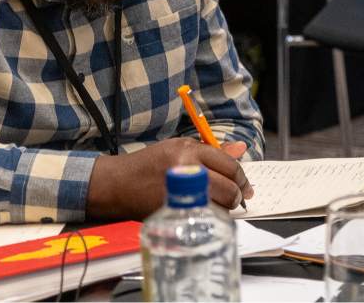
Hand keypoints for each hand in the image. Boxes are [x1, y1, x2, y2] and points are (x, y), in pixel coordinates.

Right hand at [86, 137, 253, 219]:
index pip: (228, 165)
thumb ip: (213, 151)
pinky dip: (210, 216)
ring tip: (222, 204)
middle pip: (228, 187)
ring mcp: (179, 193)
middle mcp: (186, 170)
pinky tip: (207, 211)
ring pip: (219, 205)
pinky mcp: (172, 211)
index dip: (241, 177)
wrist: (118, 184)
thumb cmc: (151, 162)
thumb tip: (242, 148)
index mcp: (189, 151)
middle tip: (237, 198)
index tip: (245, 185)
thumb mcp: (180, 146)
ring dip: (225, 207)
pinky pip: (202, 216)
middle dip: (237, 195)